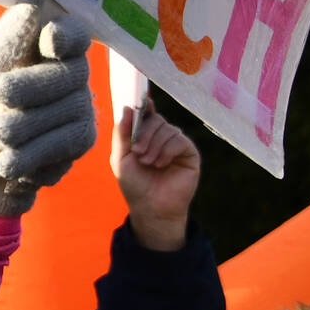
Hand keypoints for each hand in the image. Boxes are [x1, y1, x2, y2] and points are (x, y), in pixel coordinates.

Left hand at [0, 0, 96, 215]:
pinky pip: (66, 147)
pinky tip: (8, 165)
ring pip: (71, 113)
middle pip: (70, 74)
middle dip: (32, 87)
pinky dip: (33, 157)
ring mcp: (75, 114)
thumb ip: (9, 38)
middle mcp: (67, 81)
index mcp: (42, 55)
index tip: (49, 41)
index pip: (74, 35)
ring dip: (28, 128)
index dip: (68, 34)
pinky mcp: (74, 149)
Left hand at [112, 101, 199, 250]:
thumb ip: (122, 133)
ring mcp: (176, 144)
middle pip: (156, 119)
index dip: (144, 106)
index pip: (146, 114)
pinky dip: (167, 151)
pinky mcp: (189, 153)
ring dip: (154, 145)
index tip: (142, 102)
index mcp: (145, 135)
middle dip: (144, 134)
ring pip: (167, 129)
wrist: (150, 207)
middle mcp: (161, 137)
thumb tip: (128, 107)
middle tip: (138, 153)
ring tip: (148, 163)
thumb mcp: (121, 157)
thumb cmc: (134, 184)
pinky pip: (179, 140)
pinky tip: (161, 164)